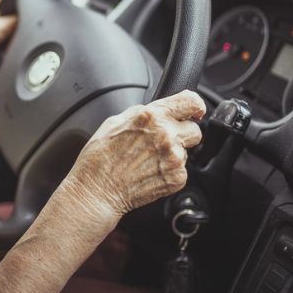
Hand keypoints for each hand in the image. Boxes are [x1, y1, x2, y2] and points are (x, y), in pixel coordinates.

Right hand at [63, 90, 205, 218]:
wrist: (97, 190)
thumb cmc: (99, 158)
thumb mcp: (113, 122)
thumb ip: (140, 113)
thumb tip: (156, 111)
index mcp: (150, 117)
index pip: (191, 102)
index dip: (195, 106)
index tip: (193, 111)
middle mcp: (166, 135)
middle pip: (194, 129)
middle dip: (182, 133)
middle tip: (162, 141)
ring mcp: (174, 158)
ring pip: (187, 151)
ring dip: (173, 153)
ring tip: (148, 160)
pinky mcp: (177, 178)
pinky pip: (182, 169)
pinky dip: (169, 171)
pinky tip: (149, 172)